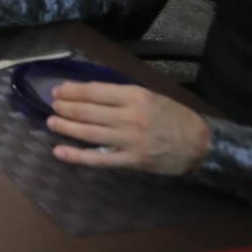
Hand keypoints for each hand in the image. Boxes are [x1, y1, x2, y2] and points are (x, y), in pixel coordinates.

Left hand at [46, 83, 209, 173]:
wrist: (201, 144)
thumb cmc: (174, 117)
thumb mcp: (151, 96)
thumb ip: (122, 94)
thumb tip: (89, 91)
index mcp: (135, 96)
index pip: (94, 91)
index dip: (72, 91)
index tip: (58, 90)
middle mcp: (129, 117)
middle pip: (87, 111)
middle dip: (65, 108)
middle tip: (53, 105)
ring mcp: (129, 140)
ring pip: (88, 133)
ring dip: (65, 127)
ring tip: (51, 122)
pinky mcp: (130, 161)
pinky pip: (97, 159)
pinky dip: (76, 156)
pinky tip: (59, 151)